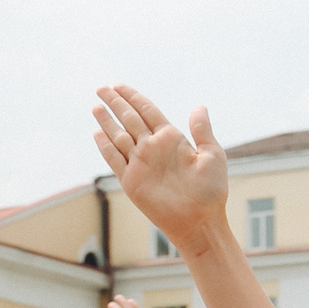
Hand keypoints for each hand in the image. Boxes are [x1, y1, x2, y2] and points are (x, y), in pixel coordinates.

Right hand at [92, 86, 227, 252]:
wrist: (200, 221)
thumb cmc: (211, 191)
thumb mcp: (212, 155)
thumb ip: (202, 130)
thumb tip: (198, 106)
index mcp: (171, 139)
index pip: (147, 111)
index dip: (133, 97)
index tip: (119, 86)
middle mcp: (153, 148)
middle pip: (129, 119)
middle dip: (115, 103)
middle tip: (101, 89)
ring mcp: (140, 164)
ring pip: (119, 136)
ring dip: (107, 121)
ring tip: (96, 107)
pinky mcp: (131, 181)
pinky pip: (115, 160)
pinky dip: (106, 147)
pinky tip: (98, 133)